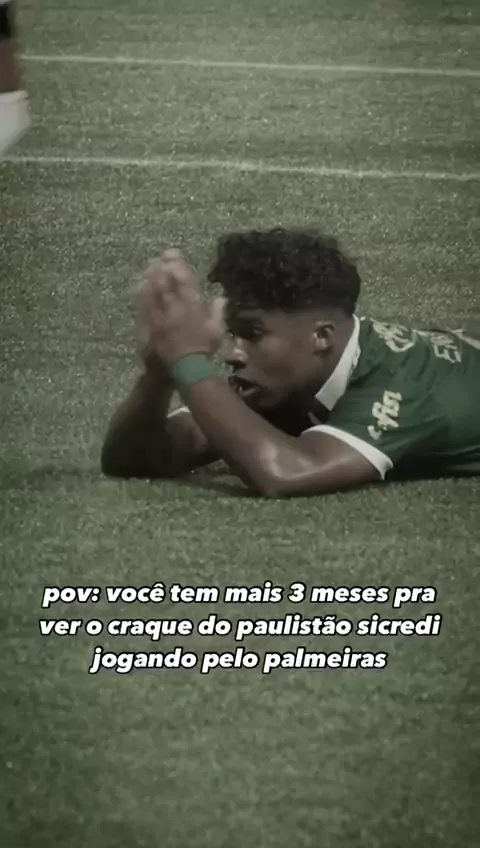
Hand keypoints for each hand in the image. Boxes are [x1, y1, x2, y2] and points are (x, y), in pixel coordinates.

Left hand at [136, 250, 225, 366]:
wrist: (184, 368)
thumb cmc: (203, 349)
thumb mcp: (217, 330)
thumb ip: (218, 311)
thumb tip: (221, 297)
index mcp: (192, 306)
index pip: (183, 279)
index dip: (178, 264)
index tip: (174, 254)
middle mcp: (174, 307)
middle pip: (165, 281)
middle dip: (162, 266)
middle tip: (159, 257)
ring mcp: (159, 314)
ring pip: (152, 290)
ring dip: (150, 275)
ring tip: (149, 266)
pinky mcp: (148, 323)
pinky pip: (142, 304)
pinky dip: (141, 292)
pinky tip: (139, 284)